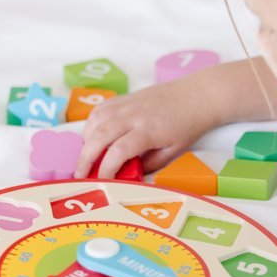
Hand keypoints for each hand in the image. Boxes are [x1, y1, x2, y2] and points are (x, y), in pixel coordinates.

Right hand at [74, 75, 210, 178]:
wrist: (196, 95)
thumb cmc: (187, 125)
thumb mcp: (173, 152)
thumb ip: (149, 165)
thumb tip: (128, 175)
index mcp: (148, 131)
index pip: (119, 152)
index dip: (106, 169)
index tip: (102, 181)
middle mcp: (132, 115)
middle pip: (99, 136)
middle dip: (85, 159)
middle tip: (80, 175)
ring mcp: (125, 104)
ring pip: (94, 122)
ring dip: (86, 142)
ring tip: (87, 158)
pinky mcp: (122, 98)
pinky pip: (98, 111)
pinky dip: (90, 126)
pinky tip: (93, 138)